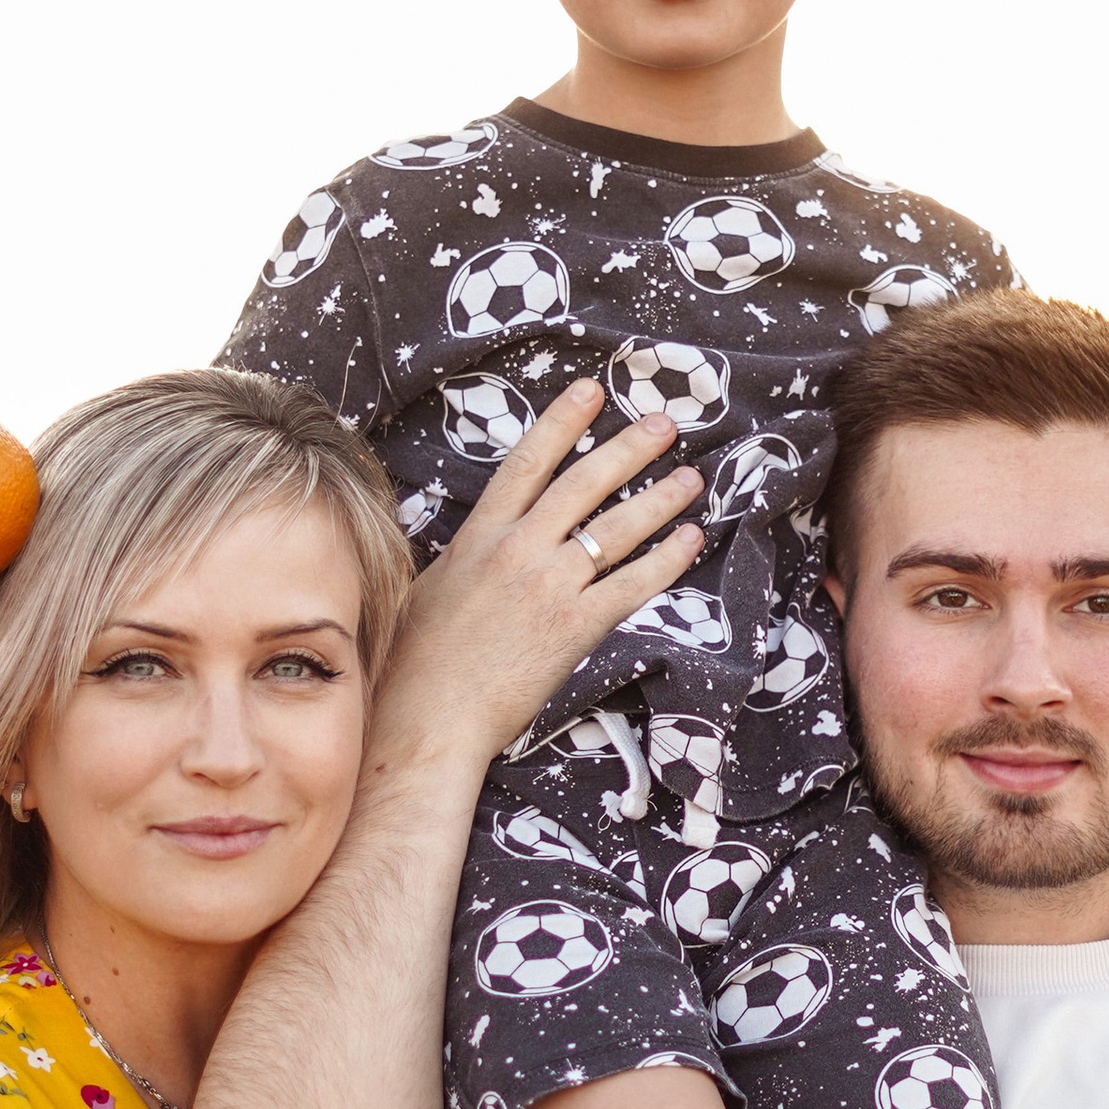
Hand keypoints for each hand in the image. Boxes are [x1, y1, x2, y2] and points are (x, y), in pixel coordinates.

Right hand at [377, 382, 706, 759]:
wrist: (427, 717)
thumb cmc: (417, 661)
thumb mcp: (430, 586)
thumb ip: (466, 554)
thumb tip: (485, 538)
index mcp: (480, 535)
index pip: (528, 461)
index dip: (564, 422)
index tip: (593, 391)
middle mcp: (518, 550)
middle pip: (584, 483)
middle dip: (628, 448)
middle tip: (664, 423)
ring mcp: (549, 586)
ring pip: (616, 528)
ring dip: (659, 498)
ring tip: (690, 477)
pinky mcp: (574, 627)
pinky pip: (632, 584)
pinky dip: (666, 560)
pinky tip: (691, 540)